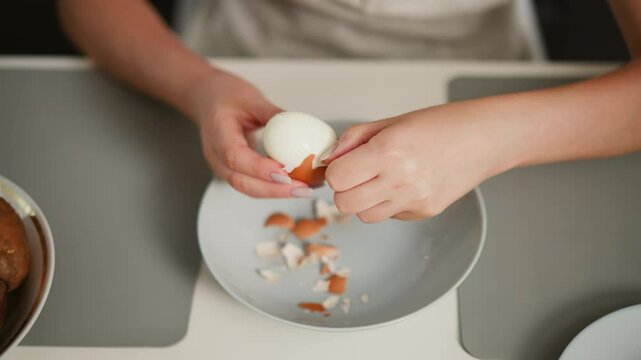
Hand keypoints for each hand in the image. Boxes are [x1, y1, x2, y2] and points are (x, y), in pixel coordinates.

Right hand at [194, 71, 311, 197]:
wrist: (207, 99)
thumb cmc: (225, 95)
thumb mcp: (252, 98)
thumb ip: (274, 114)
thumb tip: (301, 128)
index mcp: (217, 132)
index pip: (235, 157)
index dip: (259, 168)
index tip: (285, 173)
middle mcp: (216, 155)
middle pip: (241, 181)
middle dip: (273, 190)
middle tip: (303, 189)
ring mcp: (221, 165)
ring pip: (246, 187)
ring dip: (275, 193)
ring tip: (303, 190)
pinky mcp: (232, 170)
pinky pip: (251, 184)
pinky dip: (272, 188)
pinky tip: (293, 185)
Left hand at [323, 100, 520, 221]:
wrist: (484, 139)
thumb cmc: (440, 125)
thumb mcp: (391, 122)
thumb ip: (354, 140)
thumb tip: (329, 159)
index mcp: (388, 151)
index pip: (337, 178)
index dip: (335, 171)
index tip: (344, 164)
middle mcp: (400, 180)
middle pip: (345, 204)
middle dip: (344, 190)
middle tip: (357, 175)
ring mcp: (413, 200)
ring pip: (364, 216)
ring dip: (364, 201)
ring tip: (380, 180)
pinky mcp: (424, 212)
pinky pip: (389, 216)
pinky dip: (387, 204)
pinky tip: (403, 184)